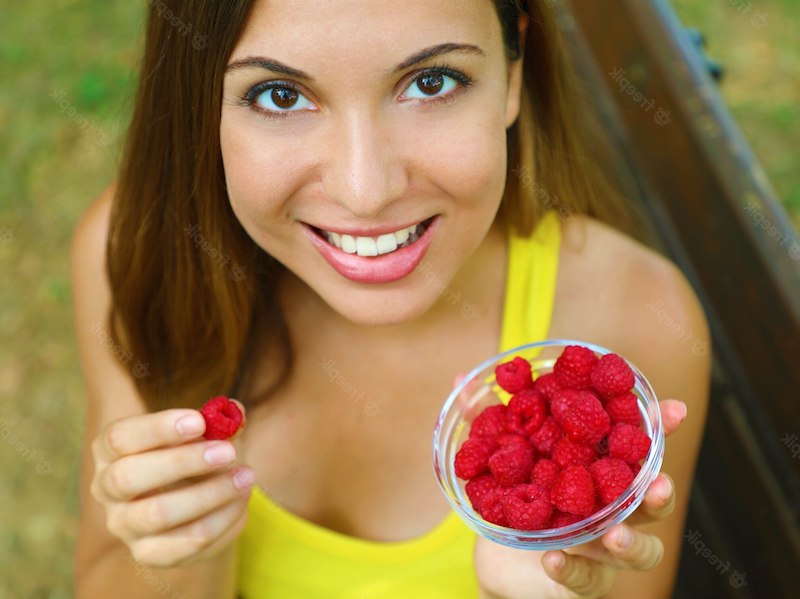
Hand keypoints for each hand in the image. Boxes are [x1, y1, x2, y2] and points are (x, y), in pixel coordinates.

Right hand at [90, 402, 253, 567]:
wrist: (201, 503)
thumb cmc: (199, 456)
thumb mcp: (209, 433)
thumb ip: (221, 421)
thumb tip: (234, 412)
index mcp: (111, 450)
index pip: (119, 437)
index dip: (158, 428)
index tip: (199, 422)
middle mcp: (106, 488)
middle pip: (128, 477)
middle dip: (182, 462)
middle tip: (227, 452)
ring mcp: (123, 525)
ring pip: (158, 514)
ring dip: (210, 493)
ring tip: (246, 476)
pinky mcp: (148, 553)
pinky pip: (186, 542)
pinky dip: (221, 519)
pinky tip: (241, 500)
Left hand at [473, 399, 686, 598]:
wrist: (498, 558)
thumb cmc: (512, 498)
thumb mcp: (499, 458)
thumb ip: (486, 422)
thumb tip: (460, 378)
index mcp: (600, 473)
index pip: (637, 449)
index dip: (659, 430)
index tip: (673, 410)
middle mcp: (611, 512)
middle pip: (651, 503)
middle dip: (660, 492)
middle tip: (657, 482)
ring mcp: (601, 551)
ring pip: (639, 551)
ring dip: (631, 541)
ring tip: (614, 534)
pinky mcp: (581, 581)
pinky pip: (587, 581)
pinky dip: (572, 570)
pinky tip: (553, 559)